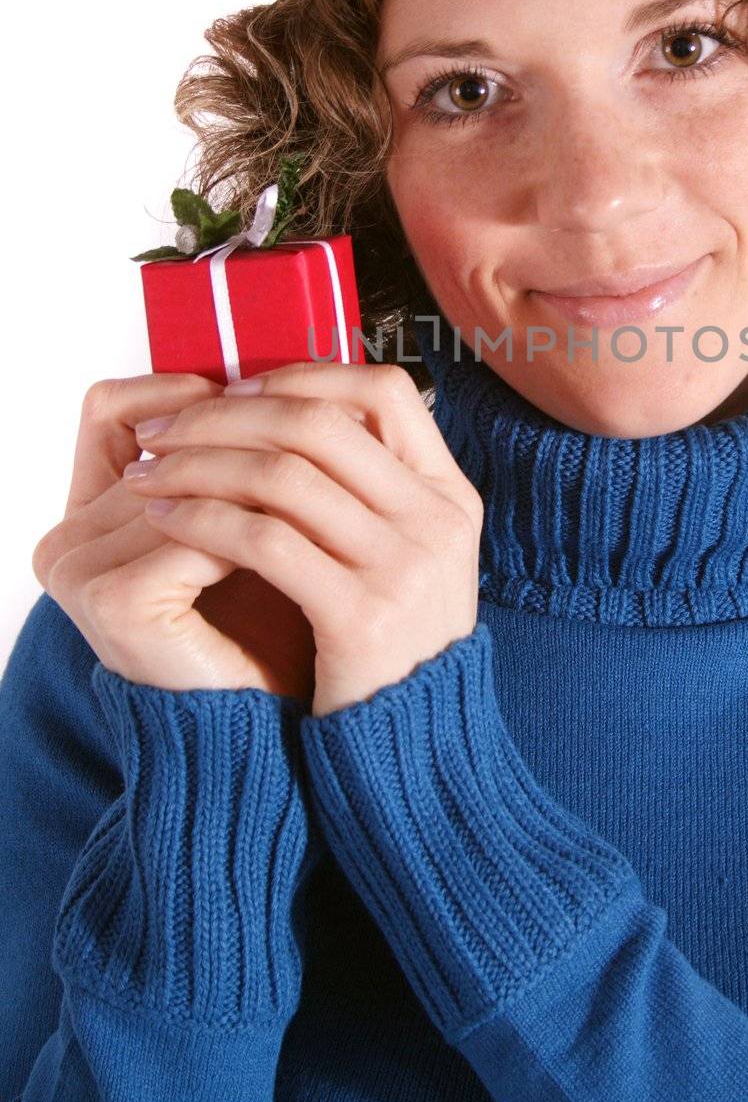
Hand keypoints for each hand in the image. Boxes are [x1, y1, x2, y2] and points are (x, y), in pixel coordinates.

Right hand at [32, 372, 316, 698]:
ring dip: (265, 474)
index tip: (268, 383)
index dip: (182, 388)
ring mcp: (79, 572)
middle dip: (247, 430)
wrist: (264, 732)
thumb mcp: (248, 527)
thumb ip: (240, 460)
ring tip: (330, 469)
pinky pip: (199, 535)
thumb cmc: (263, 626)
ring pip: (191, 485)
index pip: (110, 410)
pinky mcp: (113, 602)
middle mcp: (64, 540)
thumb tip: (282, 369)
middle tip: (323, 419)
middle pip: (162, 445)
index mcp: (82, 515)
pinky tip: (309, 527)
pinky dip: (258, 526)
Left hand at [119, 362, 483, 716]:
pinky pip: (264, 540)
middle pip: (320, 424)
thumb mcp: (408, 557)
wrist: (413, 751)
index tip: (238, 389)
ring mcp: (405, 567)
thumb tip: (288, 412)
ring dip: (200, 465)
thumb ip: (368, 491)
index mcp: (449, 495)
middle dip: (228, 415)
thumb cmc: (389, 648)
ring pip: (283, 477)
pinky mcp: (361, 616)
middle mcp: (436, 521)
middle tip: (167, 426)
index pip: (383, 392)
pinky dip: (204, 519)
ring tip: (150, 473)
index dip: (304, 375)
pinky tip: (167, 521)